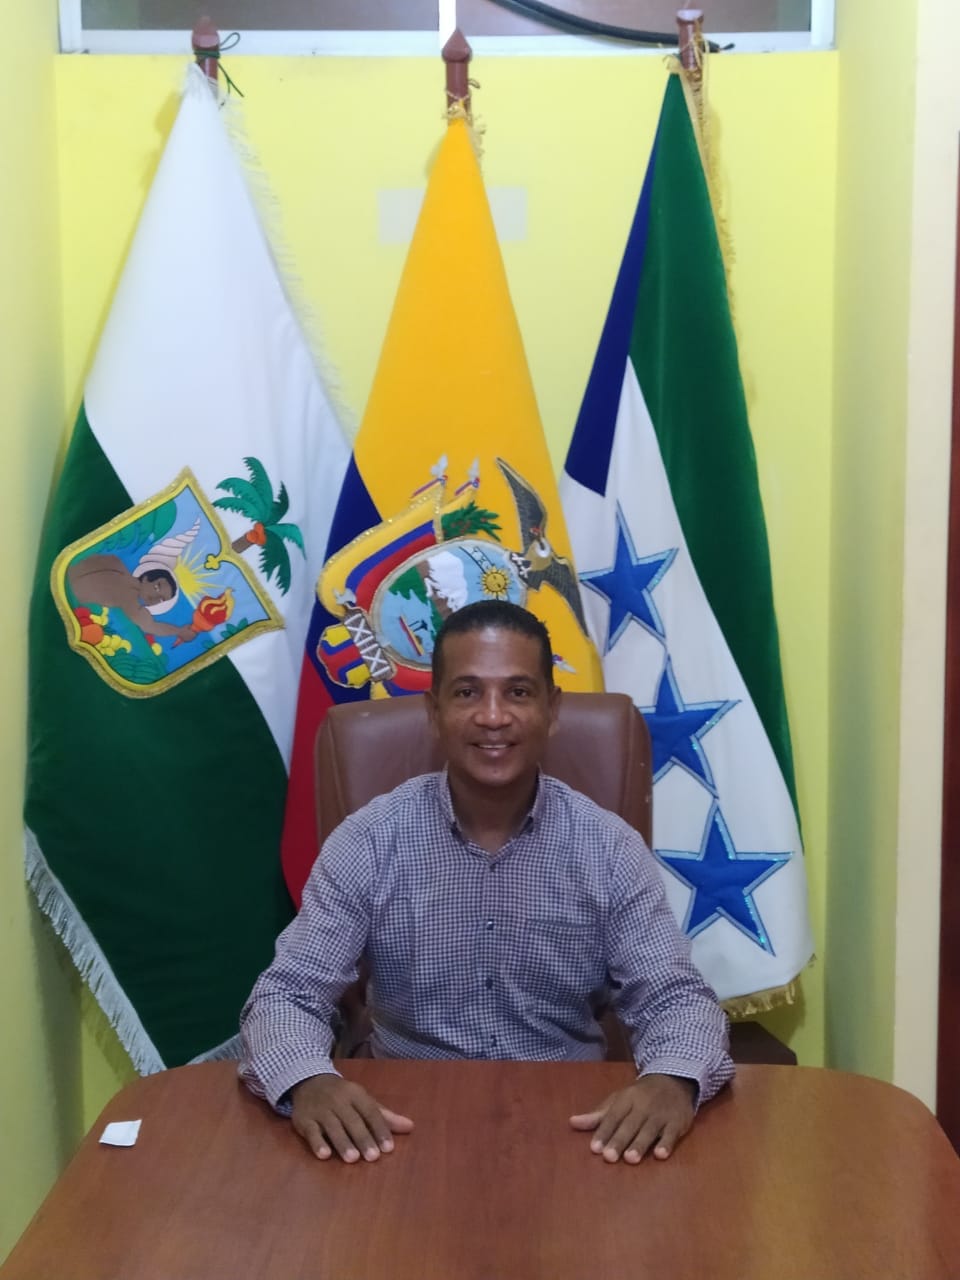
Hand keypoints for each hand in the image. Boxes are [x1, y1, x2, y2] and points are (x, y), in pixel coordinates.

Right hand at [291, 1074, 413, 1162]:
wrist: (309, 1081)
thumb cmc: (342, 1096)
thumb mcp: (363, 1101)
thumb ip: (385, 1116)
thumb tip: (410, 1127)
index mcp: (356, 1094)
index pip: (370, 1112)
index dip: (380, 1129)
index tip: (389, 1148)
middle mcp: (338, 1100)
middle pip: (352, 1121)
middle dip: (363, 1138)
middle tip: (373, 1157)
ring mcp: (320, 1110)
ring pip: (333, 1127)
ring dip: (343, 1142)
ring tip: (353, 1159)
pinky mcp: (304, 1119)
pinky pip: (311, 1131)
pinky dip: (317, 1143)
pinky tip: (324, 1155)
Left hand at [569, 1074, 694, 1163]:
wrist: (673, 1080)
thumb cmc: (640, 1096)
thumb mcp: (619, 1100)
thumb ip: (598, 1115)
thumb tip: (572, 1123)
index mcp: (626, 1099)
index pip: (613, 1116)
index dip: (604, 1132)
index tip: (594, 1148)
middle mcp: (643, 1106)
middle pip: (630, 1125)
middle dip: (619, 1140)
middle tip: (609, 1157)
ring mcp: (661, 1114)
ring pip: (649, 1130)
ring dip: (640, 1144)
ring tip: (630, 1159)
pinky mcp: (677, 1122)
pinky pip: (672, 1133)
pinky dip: (667, 1143)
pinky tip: (660, 1155)